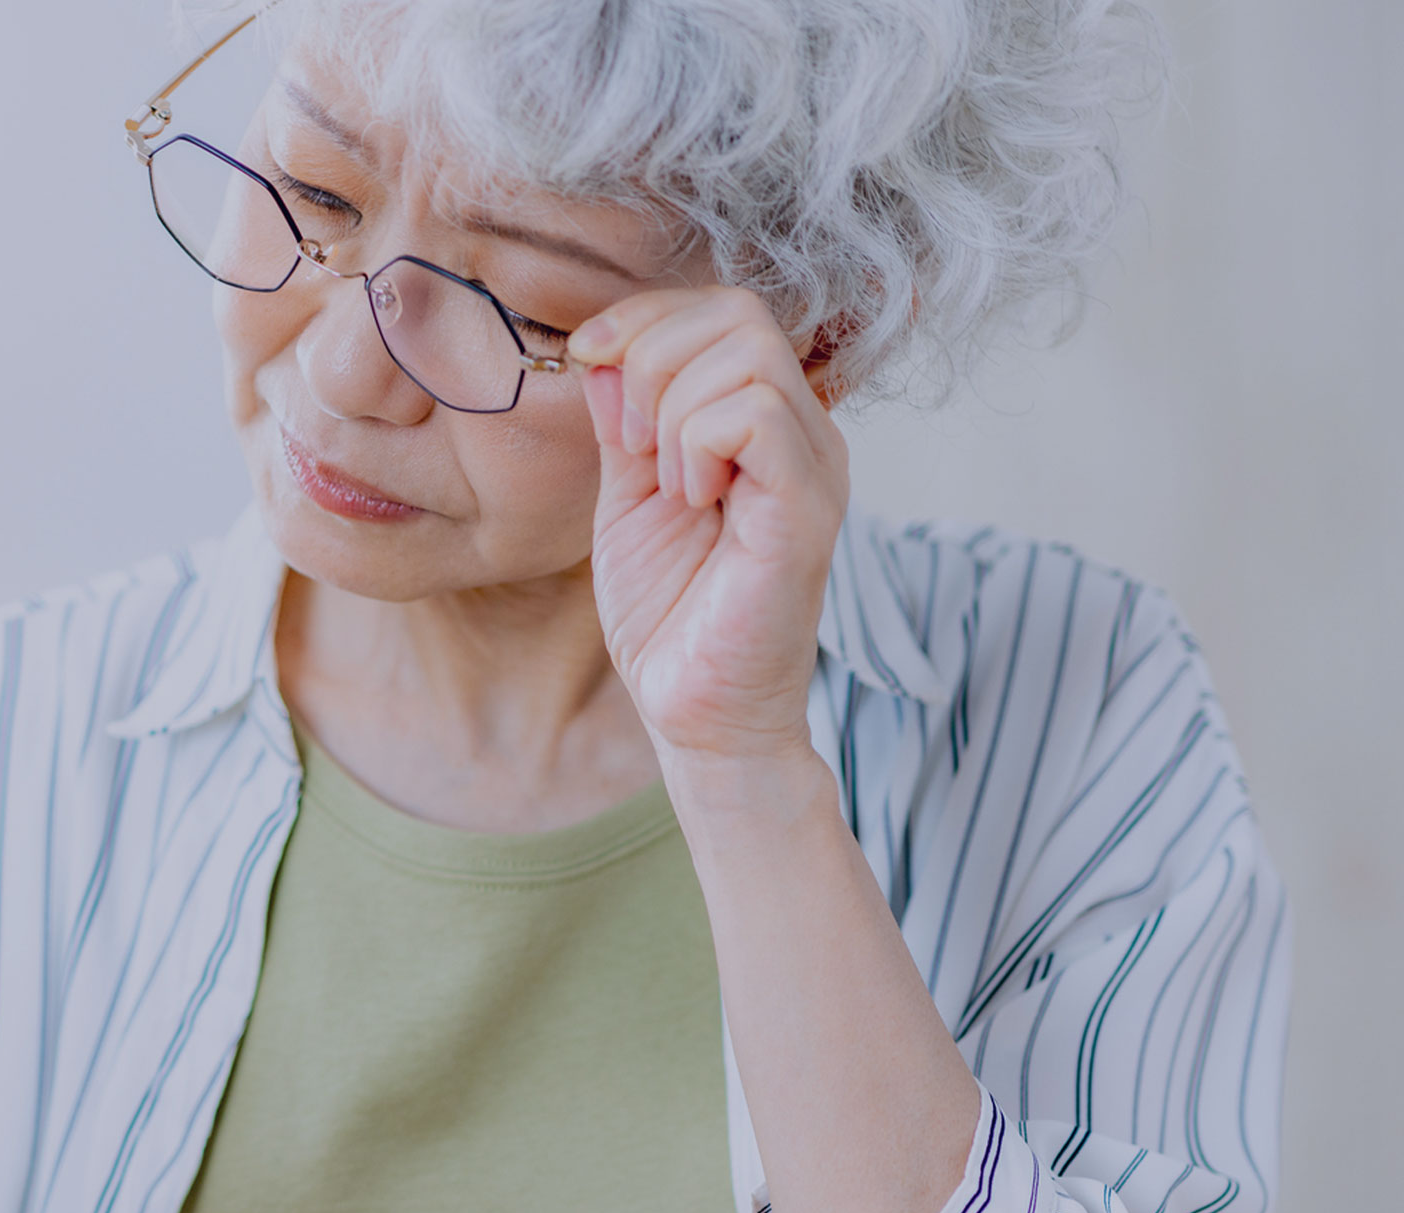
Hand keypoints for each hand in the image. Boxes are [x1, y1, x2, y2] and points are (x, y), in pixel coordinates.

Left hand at [567, 288, 850, 769]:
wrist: (693, 711)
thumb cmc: (669, 612)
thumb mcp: (627, 493)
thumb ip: (622, 419)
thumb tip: (602, 350)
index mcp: (765, 421)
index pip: (722, 309)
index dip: (644, 317)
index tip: (589, 360)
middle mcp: (804, 432)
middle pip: (739, 312)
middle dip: (652, 357)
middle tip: (631, 442)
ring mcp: (813, 467)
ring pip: (748, 354)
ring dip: (673, 409)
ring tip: (666, 484)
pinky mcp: (808, 509)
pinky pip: (756, 416)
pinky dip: (698, 444)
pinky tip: (691, 501)